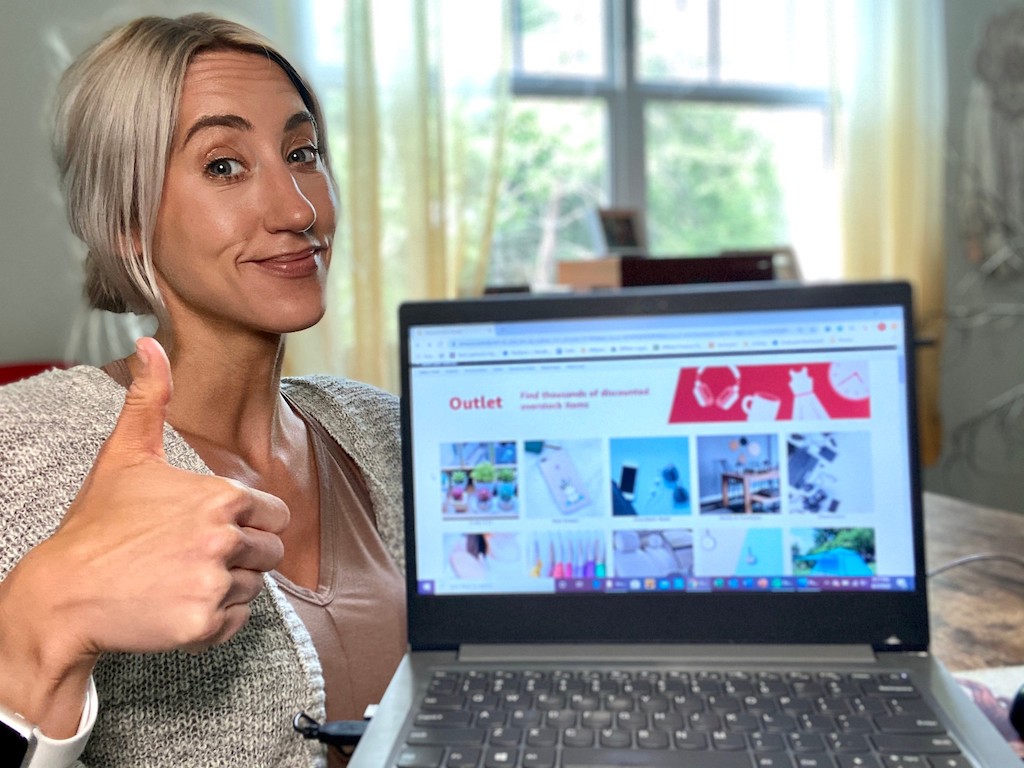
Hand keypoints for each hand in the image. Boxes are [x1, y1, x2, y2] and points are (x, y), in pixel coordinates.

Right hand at [0, 338, 288, 733]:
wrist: (62, 595)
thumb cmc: (97, 525)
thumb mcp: (125, 454)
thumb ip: (149, 398)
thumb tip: (151, 344)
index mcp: (220, 497)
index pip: (276, 514)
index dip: (250, 523)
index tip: (212, 529)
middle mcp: (224, 539)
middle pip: (271, 553)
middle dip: (242, 556)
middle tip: (191, 558)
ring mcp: (214, 583)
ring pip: (253, 588)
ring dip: (225, 588)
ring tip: (177, 580)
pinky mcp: (202, 624)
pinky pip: (236, 623)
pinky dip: (214, 621)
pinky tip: (176, 606)